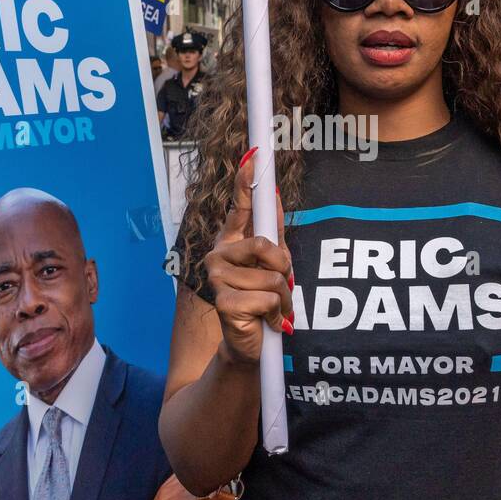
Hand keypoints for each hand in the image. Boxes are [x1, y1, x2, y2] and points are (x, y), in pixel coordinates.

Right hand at [202, 149, 293, 365]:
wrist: (248, 344)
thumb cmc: (261, 303)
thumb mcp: (273, 267)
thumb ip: (273, 235)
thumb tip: (274, 197)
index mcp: (231, 243)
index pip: (240, 207)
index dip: (247, 181)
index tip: (254, 155)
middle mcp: (217, 255)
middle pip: (265, 245)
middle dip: (283, 267)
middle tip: (281, 285)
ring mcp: (216, 278)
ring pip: (272, 276)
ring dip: (283, 297)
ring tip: (273, 309)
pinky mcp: (223, 302)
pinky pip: (268, 297)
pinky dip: (276, 312)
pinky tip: (266, 320)